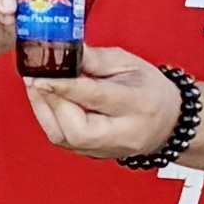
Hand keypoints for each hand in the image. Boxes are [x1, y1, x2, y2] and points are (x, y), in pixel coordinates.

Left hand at [25, 44, 187, 161]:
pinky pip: (63, 140)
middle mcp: (124, 133)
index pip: (97, 98)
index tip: (40, 76)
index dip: (65, 88)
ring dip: (44, 110)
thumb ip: (95, 58)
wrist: (168, 123)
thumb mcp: (129, 62)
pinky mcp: (93, 155)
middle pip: (78, 130)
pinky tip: (45, 100)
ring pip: (65, 139)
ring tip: (36, 85)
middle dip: (52, 103)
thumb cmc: (149, 88)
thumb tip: (63, 49)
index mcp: (138, 103)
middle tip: (35, 79)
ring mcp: (108, 149)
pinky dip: (49, 118)